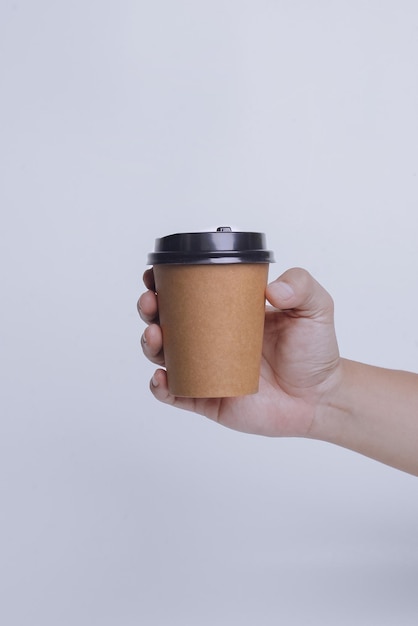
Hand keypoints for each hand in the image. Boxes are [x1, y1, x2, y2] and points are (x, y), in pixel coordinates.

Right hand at [138, 267, 340, 437]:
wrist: (321, 398)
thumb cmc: (316, 352)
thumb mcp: (315, 307)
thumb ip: (301, 286)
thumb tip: (271, 290)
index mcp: (228, 313)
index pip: (190, 294)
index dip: (167, 283)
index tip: (156, 274)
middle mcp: (211, 340)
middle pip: (167, 321)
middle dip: (150, 309)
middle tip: (152, 301)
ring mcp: (207, 370)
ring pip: (165, 356)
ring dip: (150, 344)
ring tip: (154, 335)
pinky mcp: (208, 399)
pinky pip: (176, 394)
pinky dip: (161, 387)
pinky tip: (160, 377)